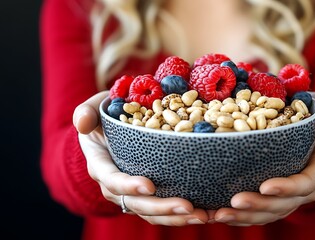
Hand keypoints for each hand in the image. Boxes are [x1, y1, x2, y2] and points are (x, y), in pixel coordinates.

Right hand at [72, 91, 207, 225]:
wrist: (112, 130)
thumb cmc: (106, 115)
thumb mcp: (94, 108)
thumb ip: (86, 112)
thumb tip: (82, 123)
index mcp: (100, 165)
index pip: (112, 179)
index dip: (128, 185)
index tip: (149, 186)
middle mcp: (114, 186)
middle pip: (136, 203)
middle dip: (161, 207)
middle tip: (187, 206)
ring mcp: (132, 194)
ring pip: (151, 213)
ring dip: (176, 218)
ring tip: (201, 216)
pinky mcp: (148, 197)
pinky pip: (162, 212)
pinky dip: (182, 216)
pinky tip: (205, 214)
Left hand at [211, 91, 314, 225]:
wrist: (306, 127)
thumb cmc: (314, 113)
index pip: (307, 183)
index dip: (288, 188)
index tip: (265, 186)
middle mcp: (306, 187)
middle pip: (284, 204)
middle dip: (260, 205)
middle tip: (235, 201)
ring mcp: (290, 195)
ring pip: (269, 213)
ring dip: (245, 216)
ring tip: (220, 214)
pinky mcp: (274, 197)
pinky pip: (259, 213)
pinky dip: (240, 216)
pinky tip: (217, 214)